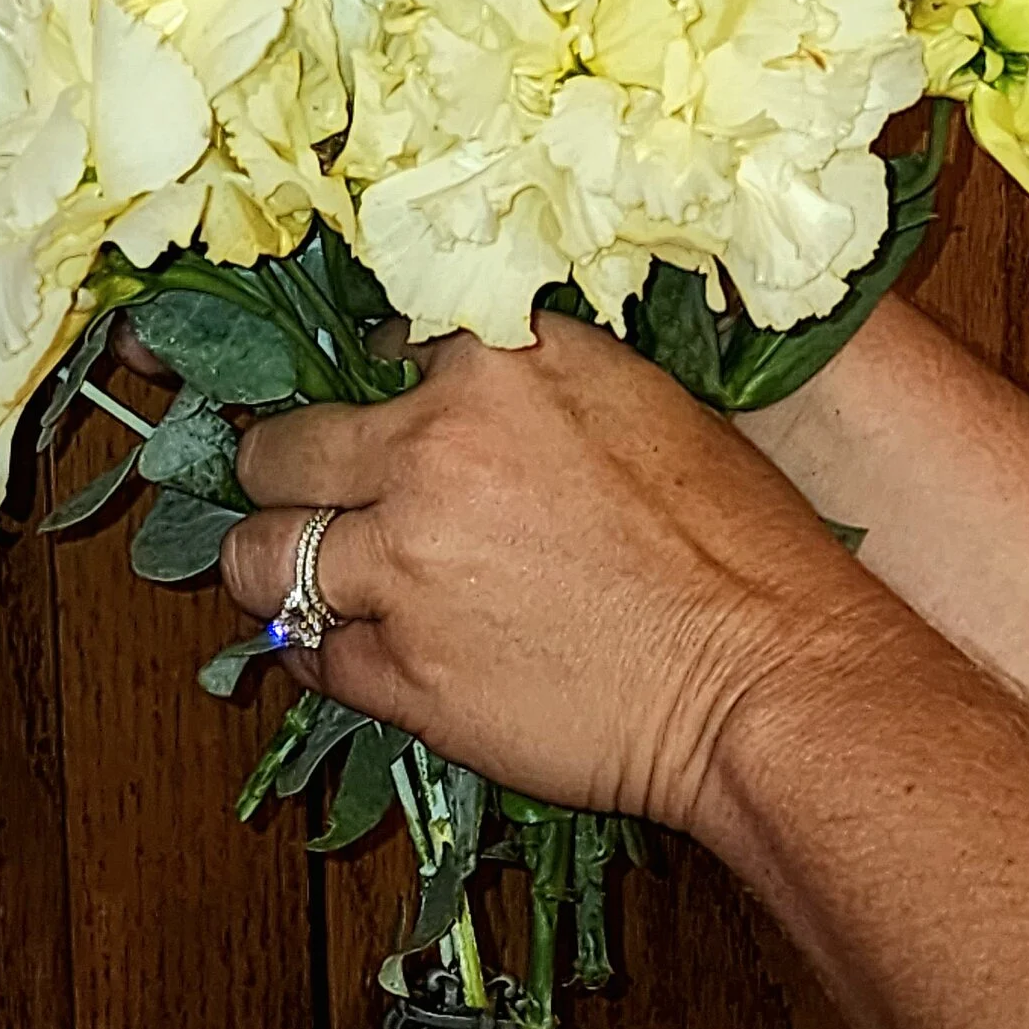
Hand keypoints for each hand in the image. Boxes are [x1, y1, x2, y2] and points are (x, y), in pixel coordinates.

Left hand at [220, 312, 863, 825]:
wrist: (768, 679)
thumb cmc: (736, 546)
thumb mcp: (634, 404)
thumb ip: (525, 388)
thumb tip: (453, 392)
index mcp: (492, 367)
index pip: (371, 348)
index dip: (366, 391)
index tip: (364, 415)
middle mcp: (428, 453)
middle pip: (276, 450)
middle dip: (277, 472)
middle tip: (294, 494)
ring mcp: (404, 567)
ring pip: (259, 557)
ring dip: (270, 565)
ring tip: (295, 575)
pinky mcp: (404, 674)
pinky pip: (312, 657)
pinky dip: (323, 651)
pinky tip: (353, 645)